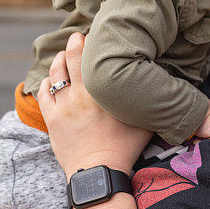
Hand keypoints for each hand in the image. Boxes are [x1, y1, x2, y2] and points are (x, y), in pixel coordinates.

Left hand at [37, 33, 152, 176]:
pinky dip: (47, 82)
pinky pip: (44, 92)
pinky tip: (52, 79)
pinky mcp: (52, 119)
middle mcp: (81, 93)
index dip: (94, 41)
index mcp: (103, 90)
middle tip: (78, 37)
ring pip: (55, 72)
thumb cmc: (125, 147)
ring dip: (58, 60)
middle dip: (74, 42)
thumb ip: (152, 100)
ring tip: (63, 55)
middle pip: (72, 57)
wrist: (99, 172)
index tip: (98, 36)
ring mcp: (64, 105)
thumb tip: (165, 84)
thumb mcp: (146, 121)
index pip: (95, 55)